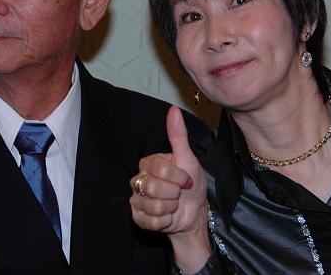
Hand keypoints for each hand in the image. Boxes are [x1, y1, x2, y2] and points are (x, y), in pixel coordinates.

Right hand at [130, 106, 210, 271]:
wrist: (194, 212)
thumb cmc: (191, 183)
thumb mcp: (188, 158)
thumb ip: (178, 135)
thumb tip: (173, 110)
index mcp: (148, 163)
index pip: (160, 168)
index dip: (177, 176)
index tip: (185, 178)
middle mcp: (138, 179)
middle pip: (152, 187)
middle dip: (173, 193)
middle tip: (178, 192)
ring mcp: (136, 199)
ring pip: (152, 206)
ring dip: (170, 207)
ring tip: (173, 204)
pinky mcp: (138, 218)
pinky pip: (150, 221)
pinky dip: (165, 220)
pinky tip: (168, 216)